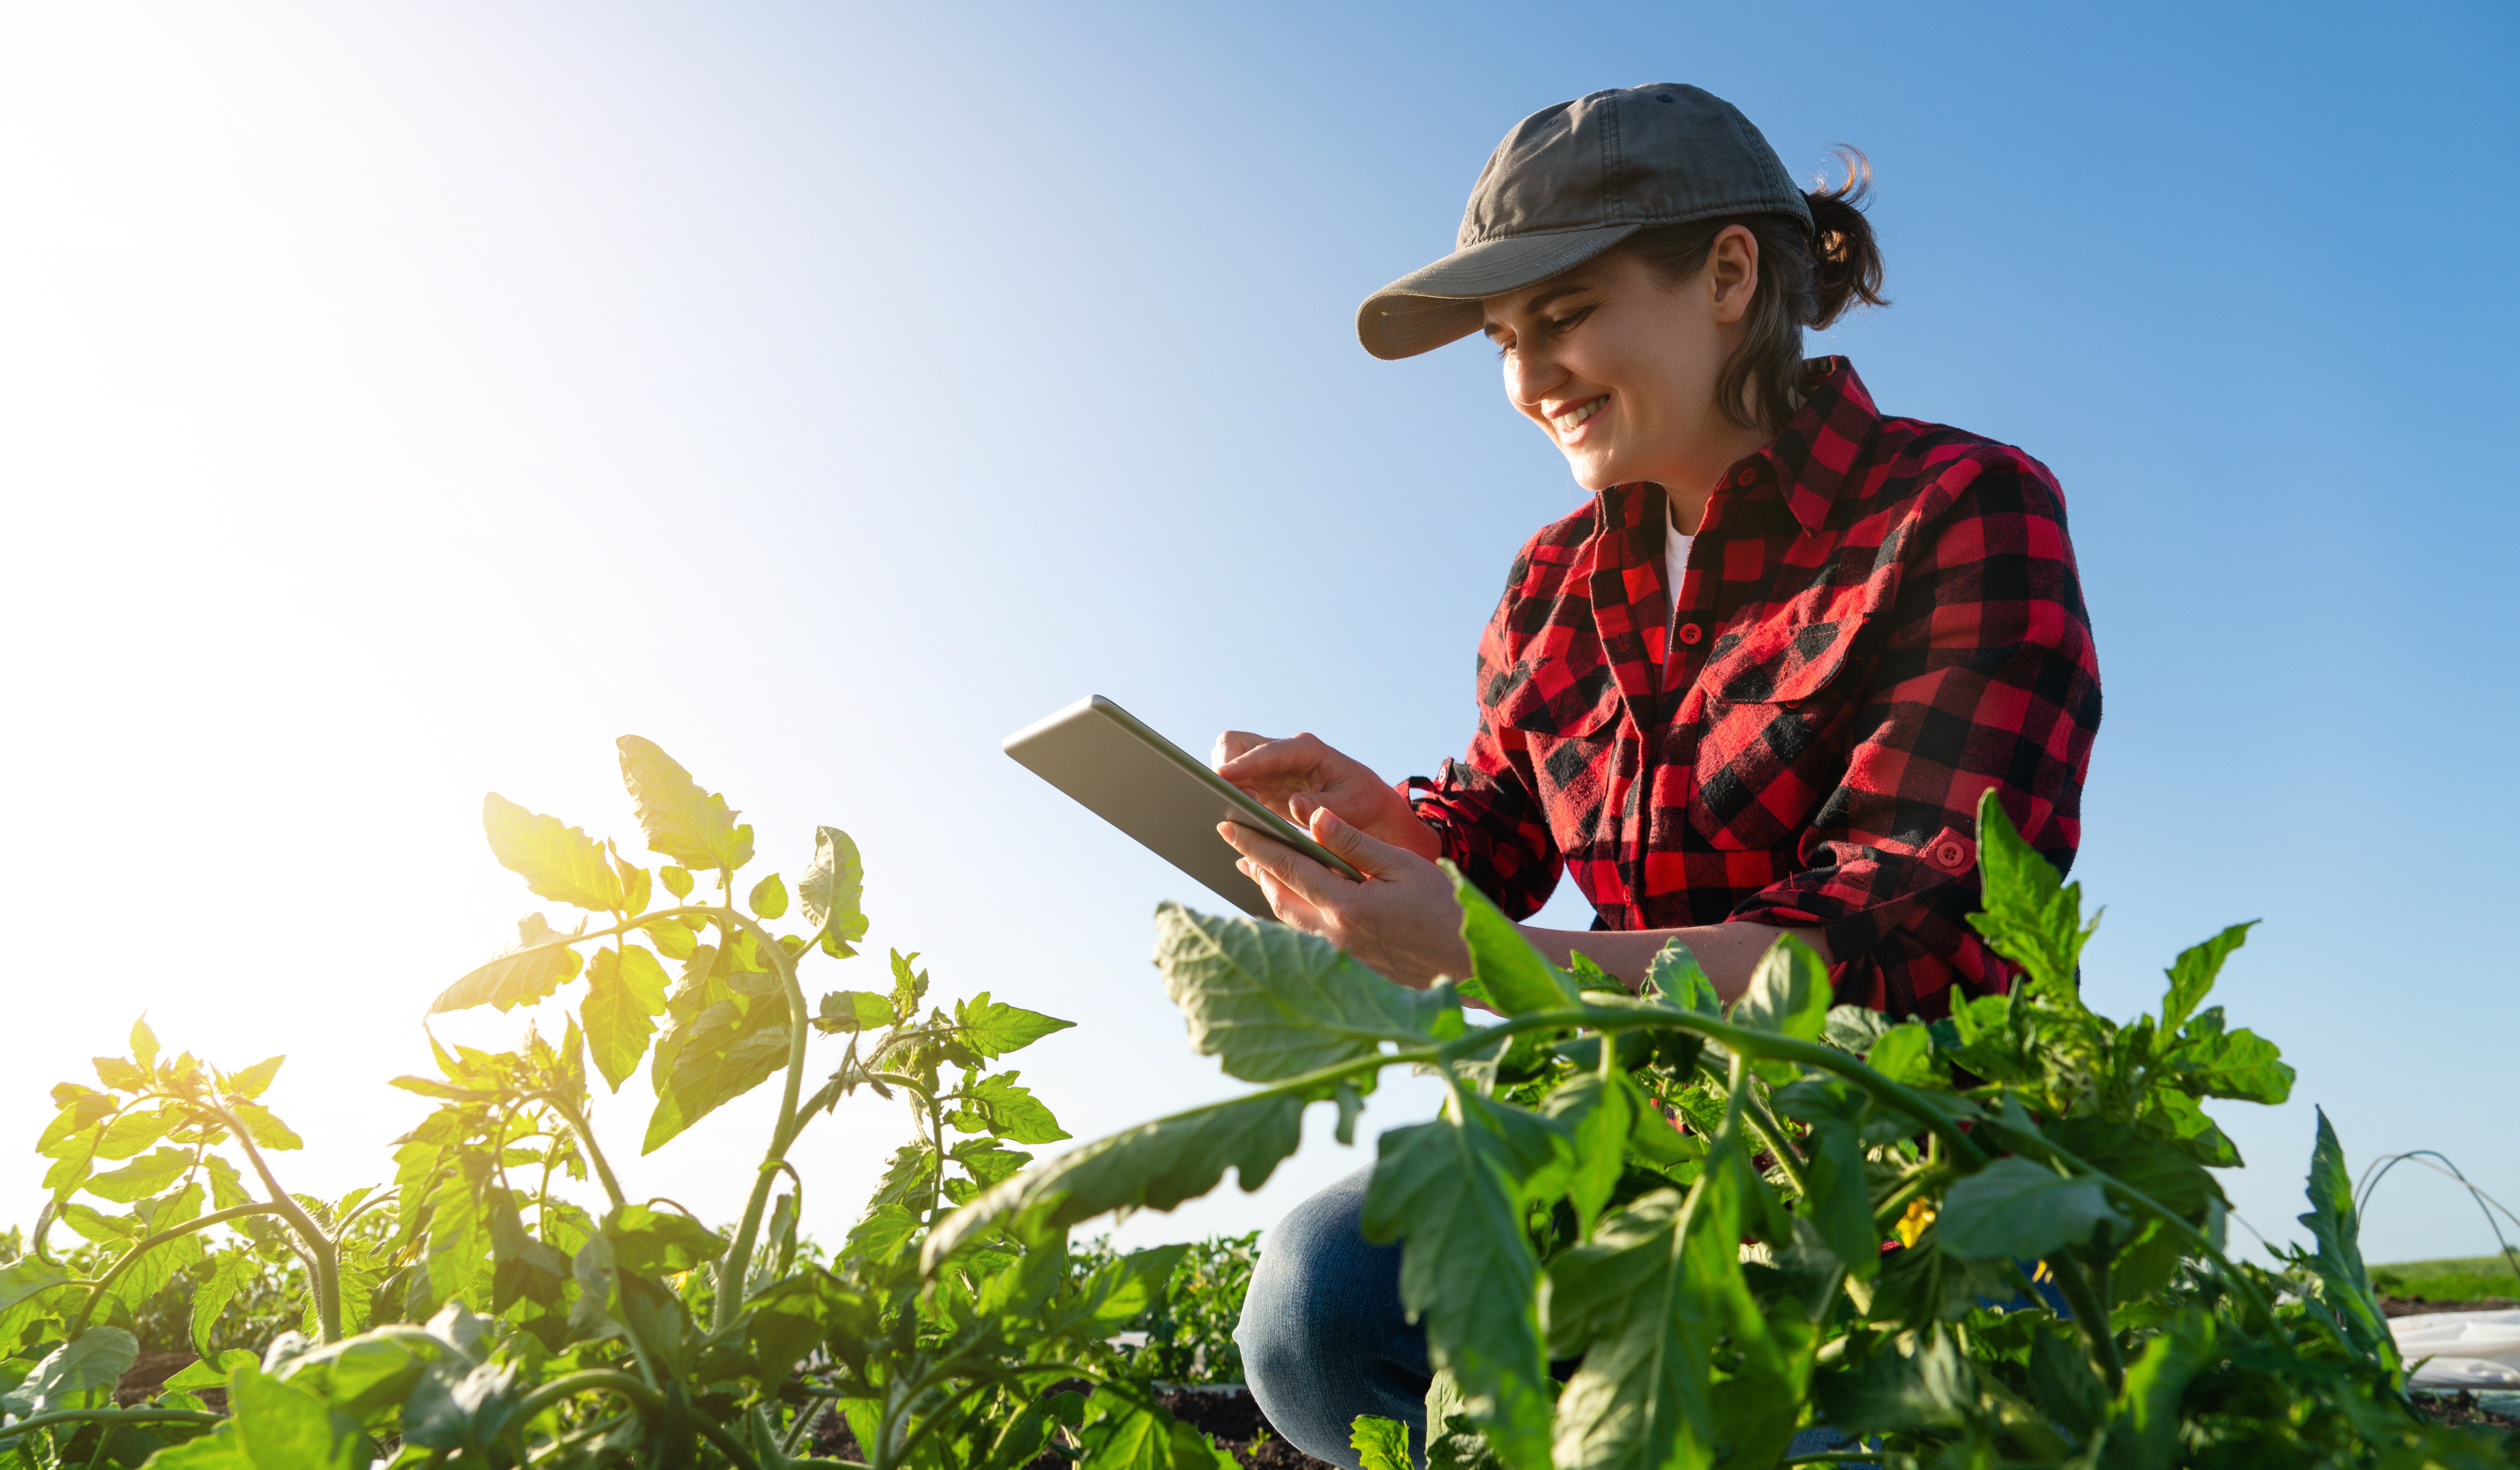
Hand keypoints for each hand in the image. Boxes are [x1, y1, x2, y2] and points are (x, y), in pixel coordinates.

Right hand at [1211, 730, 1441, 859]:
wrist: (1367, 806)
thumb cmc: (1363, 802)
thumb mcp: (1352, 806)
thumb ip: (1326, 808)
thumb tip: (1295, 806)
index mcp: (1307, 750)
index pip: (1269, 750)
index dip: (1244, 763)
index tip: (1222, 776)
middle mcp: (1284, 752)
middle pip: (1237, 743)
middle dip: (1226, 765)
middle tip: (1234, 799)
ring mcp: (1271, 767)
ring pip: (1231, 759)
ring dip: (1227, 782)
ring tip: (1240, 810)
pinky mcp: (1264, 784)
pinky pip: (1236, 783)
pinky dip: (1231, 795)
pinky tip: (1239, 817)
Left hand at [1218, 806, 1470, 988]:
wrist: (1470, 965)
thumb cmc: (1445, 910)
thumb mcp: (1402, 866)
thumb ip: (1354, 844)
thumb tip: (1314, 817)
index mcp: (1346, 905)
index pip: (1287, 868)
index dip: (1255, 844)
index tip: (1228, 826)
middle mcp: (1333, 934)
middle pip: (1279, 896)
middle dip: (1256, 867)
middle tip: (1236, 843)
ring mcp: (1339, 955)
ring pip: (1289, 918)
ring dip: (1270, 890)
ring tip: (1256, 868)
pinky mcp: (1349, 965)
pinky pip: (1308, 933)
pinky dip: (1292, 910)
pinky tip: (1293, 899)